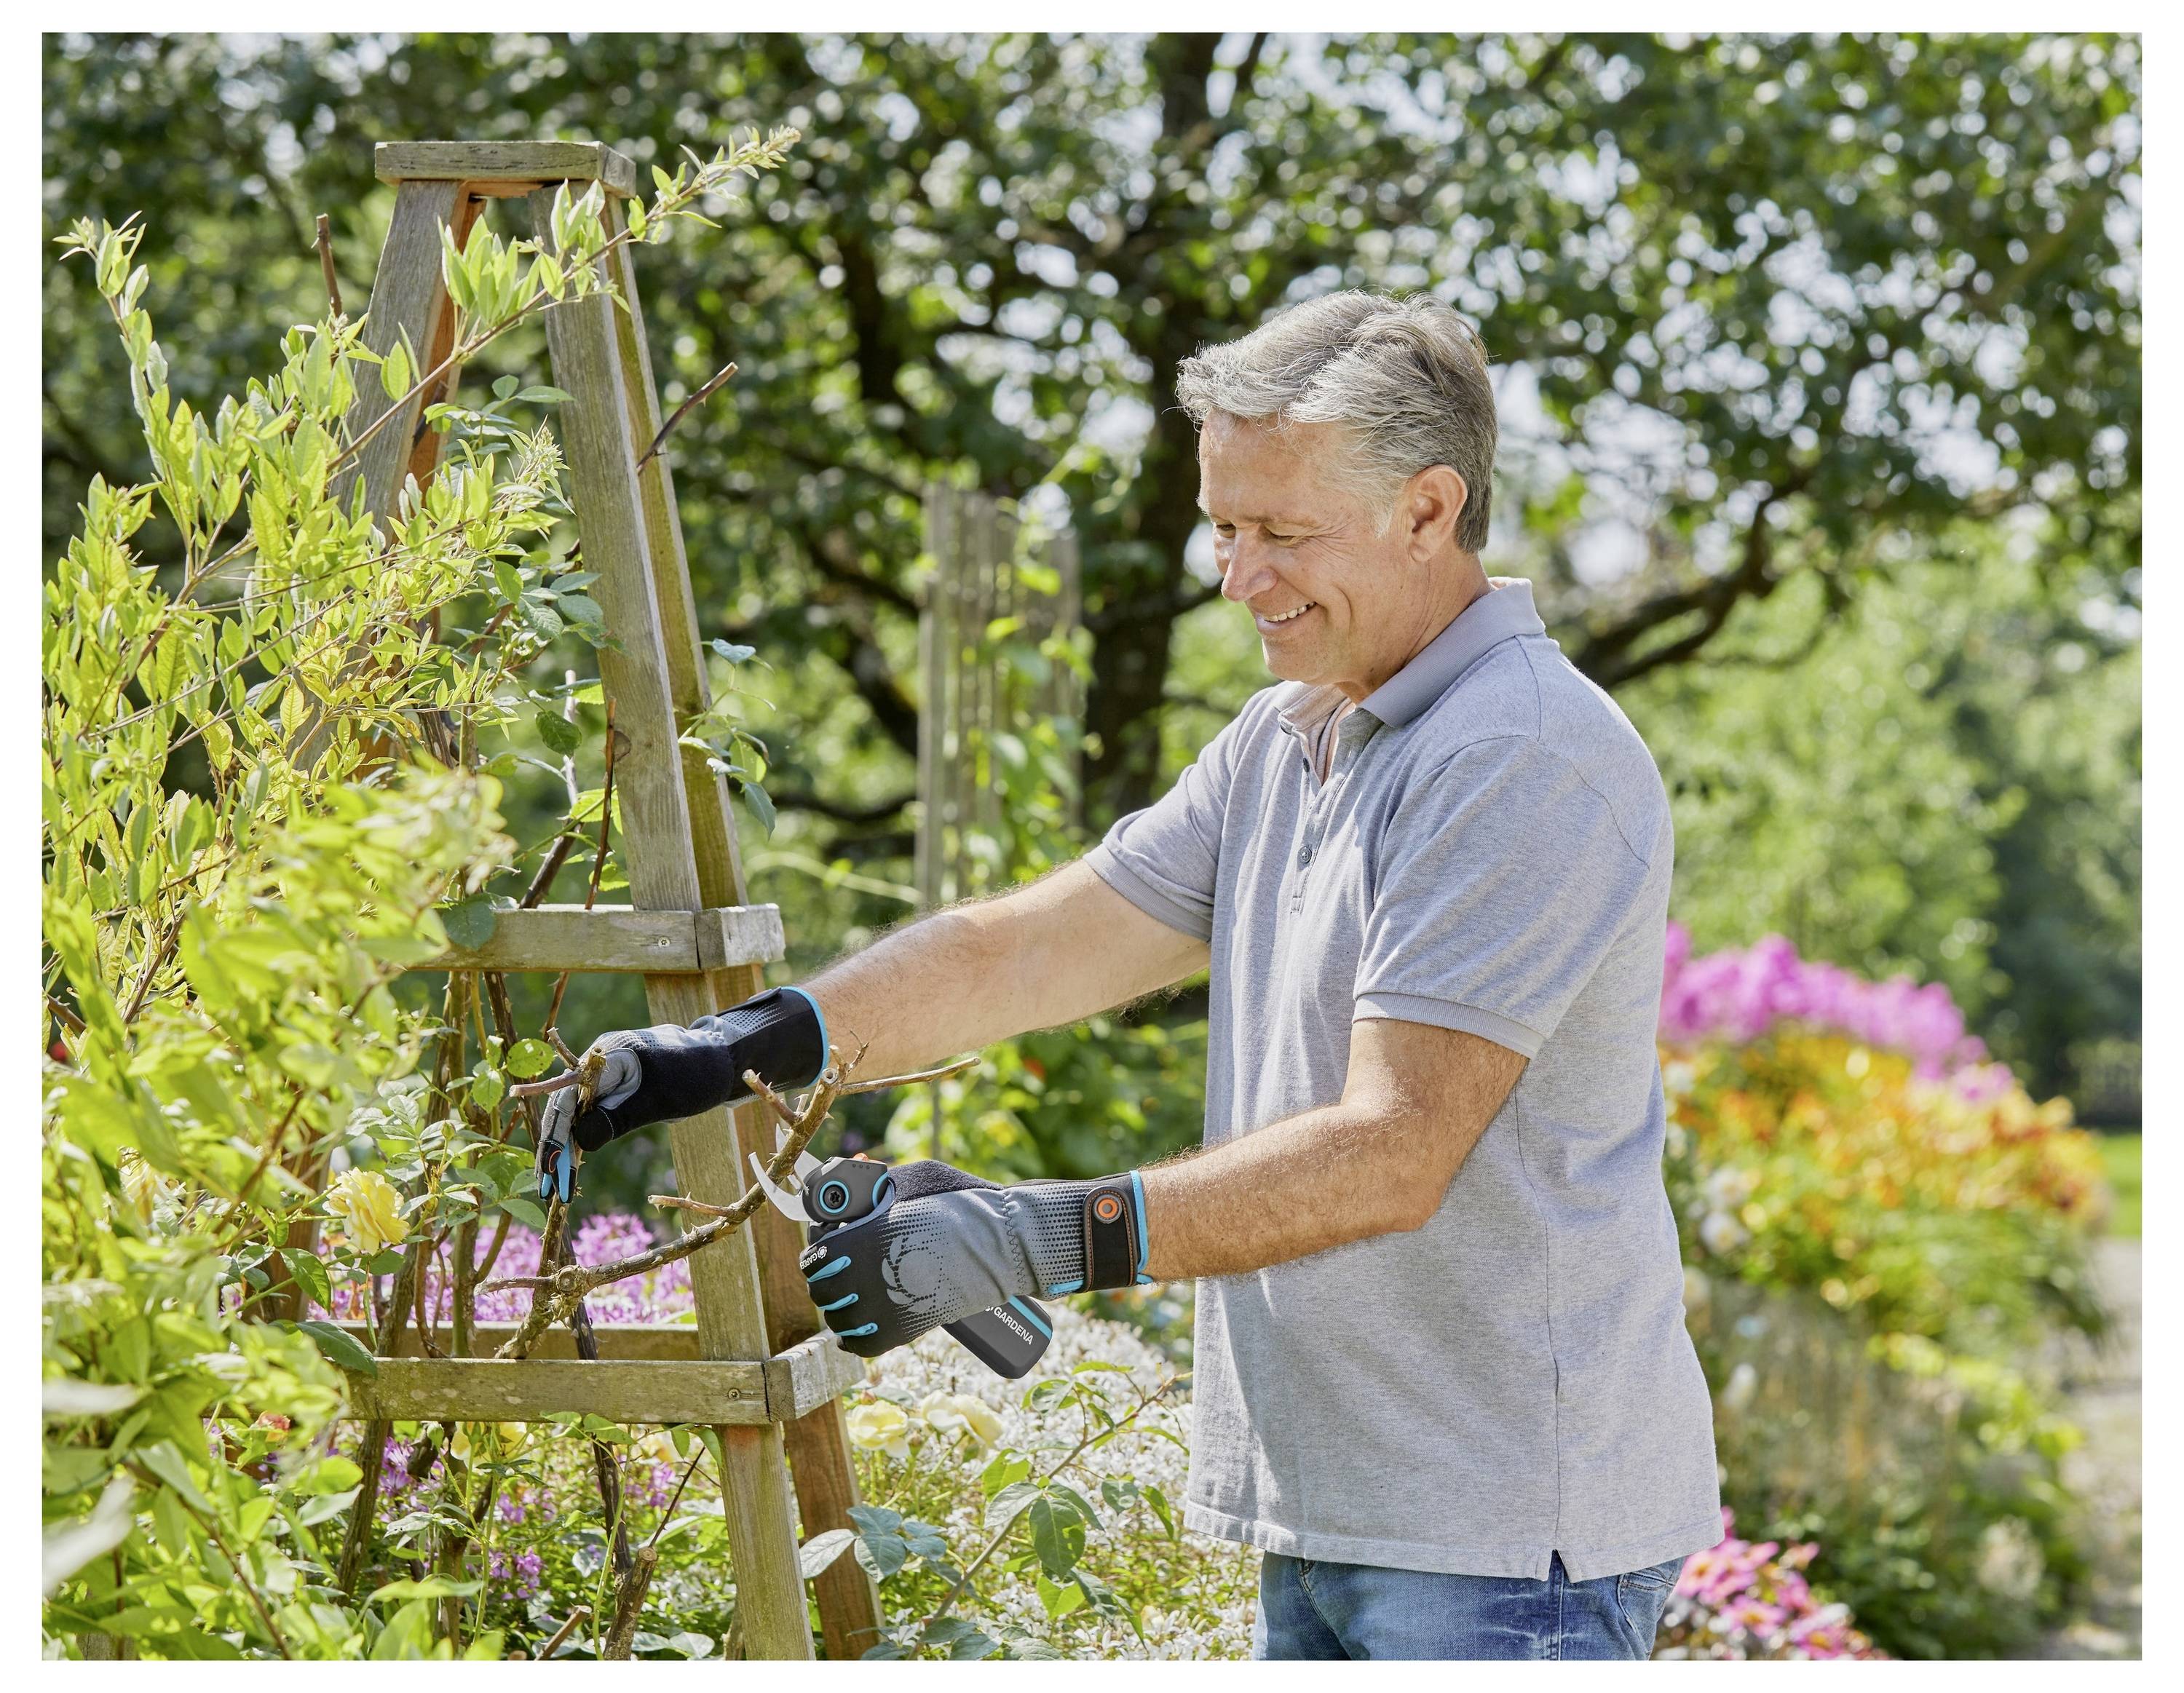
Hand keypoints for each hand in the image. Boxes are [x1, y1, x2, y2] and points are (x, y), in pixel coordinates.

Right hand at [531, 987, 825, 1203]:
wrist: (719, 1059)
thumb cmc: (696, 1074)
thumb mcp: (662, 1099)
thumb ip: (622, 1116)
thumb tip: (580, 1141)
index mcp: (607, 1055)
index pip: (568, 1098)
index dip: (557, 1137)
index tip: (554, 1172)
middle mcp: (597, 1063)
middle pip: (564, 1108)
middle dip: (554, 1150)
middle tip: (549, 1191)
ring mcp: (602, 1077)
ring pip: (572, 1115)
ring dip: (562, 1150)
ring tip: (555, 1188)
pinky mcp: (611, 1090)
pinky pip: (587, 1116)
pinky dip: (579, 1141)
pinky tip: (569, 1168)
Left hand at [801, 1159, 1148, 1357]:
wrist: (1006, 1243)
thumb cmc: (963, 1202)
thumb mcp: (916, 1178)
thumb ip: (877, 1183)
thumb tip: (850, 1184)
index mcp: (871, 1234)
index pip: (818, 1252)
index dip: (816, 1250)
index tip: (824, 1246)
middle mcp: (873, 1274)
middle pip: (822, 1287)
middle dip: (824, 1276)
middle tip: (836, 1269)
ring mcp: (890, 1305)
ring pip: (838, 1319)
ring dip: (838, 1307)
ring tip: (850, 1295)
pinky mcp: (907, 1329)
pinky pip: (861, 1344)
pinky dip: (851, 1338)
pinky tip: (854, 1326)